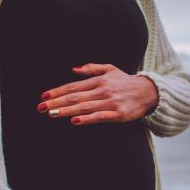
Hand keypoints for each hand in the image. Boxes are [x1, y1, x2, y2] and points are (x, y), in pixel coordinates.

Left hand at [36, 63, 158, 124]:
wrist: (148, 92)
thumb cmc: (126, 82)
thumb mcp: (110, 69)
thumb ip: (91, 68)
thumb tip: (73, 69)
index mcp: (98, 80)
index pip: (73, 86)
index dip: (57, 91)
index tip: (44, 97)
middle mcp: (102, 90)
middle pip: (75, 97)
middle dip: (56, 102)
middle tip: (41, 108)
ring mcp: (110, 102)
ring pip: (84, 107)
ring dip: (66, 111)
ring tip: (52, 114)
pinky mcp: (118, 114)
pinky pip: (100, 117)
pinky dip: (87, 119)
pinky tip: (75, 121)